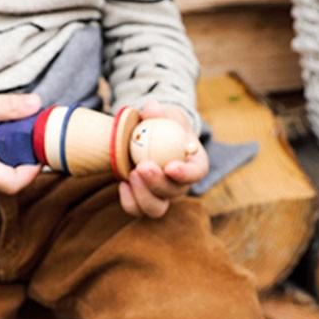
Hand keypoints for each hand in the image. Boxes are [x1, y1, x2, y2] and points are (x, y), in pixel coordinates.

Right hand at [0, 86, 42, 194]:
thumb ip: (7, 107)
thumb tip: (37, 104)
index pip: (12, 184)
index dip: (32, 171)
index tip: (40, 149)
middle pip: (10, 184)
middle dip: (28, 165)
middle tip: (37, 141)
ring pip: (2, 179)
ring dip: (18, 163)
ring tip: (26, 138)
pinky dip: (6, 160)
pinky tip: (11, 140)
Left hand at [118, 101, 208, 218]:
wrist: (151, 138)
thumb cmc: (165, 125)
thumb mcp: (166, 114)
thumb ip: (159, 112)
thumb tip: (150, 109)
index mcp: (195, 164)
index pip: (196, 173)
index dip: (185, 174)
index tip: (170, 166)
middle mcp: (182, 185)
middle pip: (174, 192)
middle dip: (158, 183)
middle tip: (143, 167)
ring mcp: (163, 196)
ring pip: (156, 208)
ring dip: (143, 196)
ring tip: (131, 174)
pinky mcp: (145, 200)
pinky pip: (137, 209)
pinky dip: (128, 201)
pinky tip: (121, 184)